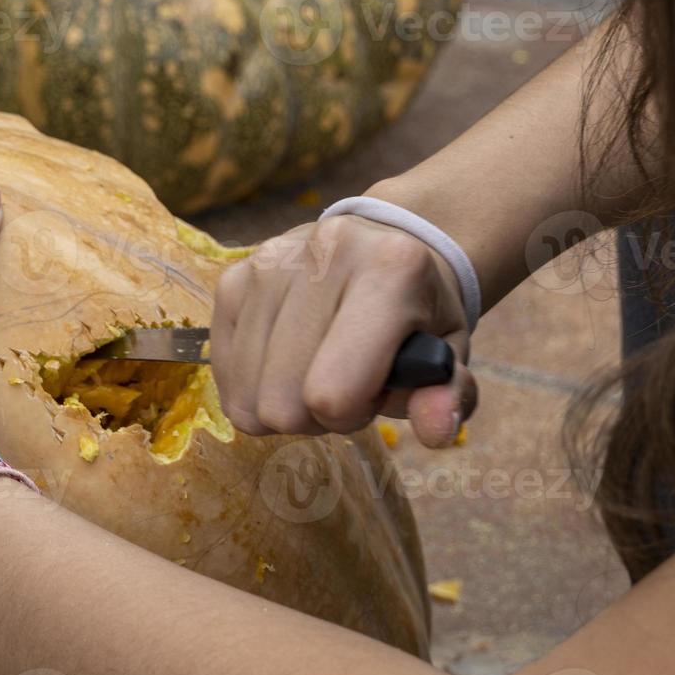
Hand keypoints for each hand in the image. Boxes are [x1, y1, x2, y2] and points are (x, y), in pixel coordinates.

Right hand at [211, 215, 476, 446]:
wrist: (385, 243)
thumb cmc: (419, 312)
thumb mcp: (450, 353)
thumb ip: (449, 398)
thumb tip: (437, 431)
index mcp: (391, 269)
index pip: (332, 391)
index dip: (352, 414)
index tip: (374, 394)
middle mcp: (323, 254)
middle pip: (282, 402)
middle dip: (315, 415)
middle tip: (346, 386)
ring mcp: (268, 263)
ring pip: (248, 396)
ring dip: (284, 403)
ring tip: (318, 369)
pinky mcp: (234, 277)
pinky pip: (223, 373)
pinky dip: (255, 384)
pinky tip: (288, 359)